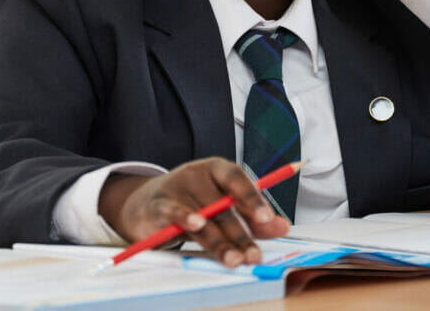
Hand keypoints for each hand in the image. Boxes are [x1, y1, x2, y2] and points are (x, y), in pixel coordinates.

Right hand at [98, 157, 288, 266]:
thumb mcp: (223, 206)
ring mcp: (176, 188)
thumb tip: (282, 226)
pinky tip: (197, 225)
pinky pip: (173, 211)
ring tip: (234, 259)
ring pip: (203, 217)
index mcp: (217, 169)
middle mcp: (196, 175)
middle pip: (222, 206)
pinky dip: (185, 217)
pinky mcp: (158, 204)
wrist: (147, 204)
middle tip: (253, 255)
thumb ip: (253, 218)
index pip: (236, 178)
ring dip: (219, 240)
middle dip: (240, 234)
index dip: (251, 197)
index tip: (265, 218)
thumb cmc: (193, 203)